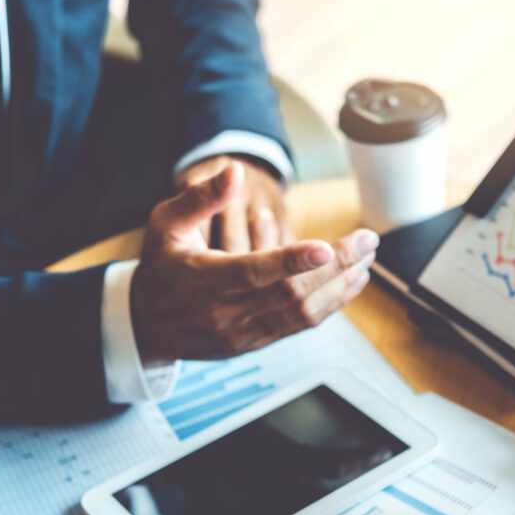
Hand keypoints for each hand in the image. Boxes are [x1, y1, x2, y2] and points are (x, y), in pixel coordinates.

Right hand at [131, 161, 376, 364]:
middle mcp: (226, 312)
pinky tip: (350, 283)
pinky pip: (300, 326)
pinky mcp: (256, 344)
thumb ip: (200, 198)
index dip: (292, 261)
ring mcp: (244, 333)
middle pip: (290, 293)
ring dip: (341, 287)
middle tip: (368, 241)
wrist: (146, 326)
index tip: (325, 247)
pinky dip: (330, 305)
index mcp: (203, 280)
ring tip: (367, 259)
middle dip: (336, 267)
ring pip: (302, 314)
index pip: (253, 272)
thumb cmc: (161, 267)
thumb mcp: (164, 224)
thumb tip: (234, 171)